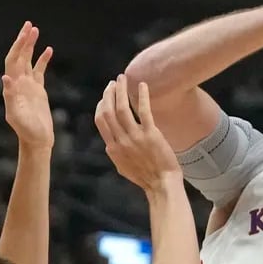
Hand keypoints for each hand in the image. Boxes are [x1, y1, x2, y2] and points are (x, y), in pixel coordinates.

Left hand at [2, 21, 53, 148]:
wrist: (37, 139)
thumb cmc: (27, 130)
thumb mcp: (17, 115)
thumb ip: (10, 97)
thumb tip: (6, 78)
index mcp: (12, 86)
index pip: (13, 61)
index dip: (18, 47)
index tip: (25, 34)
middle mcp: (18, 83)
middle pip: (19, 56)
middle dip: (24, 40)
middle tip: (30, 25)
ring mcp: (28, 85)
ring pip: (28, 60)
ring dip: (31, 46)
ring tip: (36, 31)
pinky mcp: (38, 90)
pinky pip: (40, 70)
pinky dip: (43, 59)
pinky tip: (49, 50)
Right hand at [95, 75, 181, 191]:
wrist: (162, 184)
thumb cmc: (145, 177)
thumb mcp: (123, 167)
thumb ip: (115, 152)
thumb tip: (110, 143)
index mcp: (112, 148)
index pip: (100, 120)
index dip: (101, 105)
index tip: (105, 96)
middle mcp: (120, 141)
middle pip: (108, 111)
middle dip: (109, 94)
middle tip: (113, 83)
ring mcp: (135, 137)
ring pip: (121, 108)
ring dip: (120, 91)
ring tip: (122, 79)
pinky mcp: (151, 134)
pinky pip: (144, 111)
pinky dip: (142, 96)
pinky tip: (142, 85)